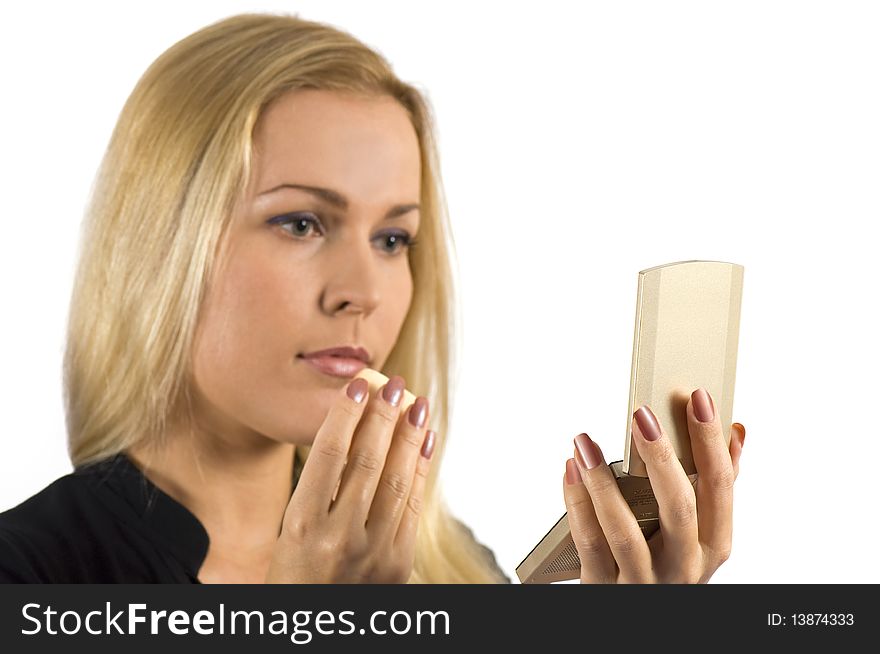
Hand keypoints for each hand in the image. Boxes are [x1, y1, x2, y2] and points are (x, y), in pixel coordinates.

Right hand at [264, 375, 435, 582]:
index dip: (346, 415)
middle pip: (368, 461)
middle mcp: (340, 538)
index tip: (358, 387)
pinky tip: (424, 443)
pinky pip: (412, 506)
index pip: (329, 455)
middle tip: (394, 384)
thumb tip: (351, 432)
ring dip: (409, 437)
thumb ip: (319, 486)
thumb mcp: (291, 530)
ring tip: (416, 405)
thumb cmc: (294, 578)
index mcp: (303, 526)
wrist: (316, 629)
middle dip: (384, 417)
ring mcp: (374, 553)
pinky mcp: (399, 564)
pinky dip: (420, 470)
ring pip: (397, 480)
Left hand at [562, 388, 745, 583]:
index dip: (710, 441)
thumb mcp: (699, 533)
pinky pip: (589, 544)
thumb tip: (736, 433)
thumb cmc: (667, 562)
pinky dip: (577, 504)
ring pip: (625, 530)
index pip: (720, 486)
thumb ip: (716, 486)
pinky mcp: (605, 588)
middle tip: (642, 415)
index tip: (698, 398)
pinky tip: (570, 470)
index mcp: (713, 545)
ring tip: (584, 443)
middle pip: (678, 508)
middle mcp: (684, 566)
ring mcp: (644, 581)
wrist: (636, 613)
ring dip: (602, 481)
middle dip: (661, 457)